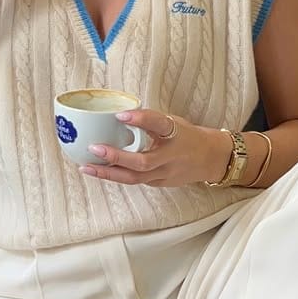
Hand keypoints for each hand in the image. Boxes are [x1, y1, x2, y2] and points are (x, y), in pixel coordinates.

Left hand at [79, 109, 230, 187]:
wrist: (211, 159)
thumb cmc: (187, 136)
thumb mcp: (174, 122)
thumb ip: (150, 121)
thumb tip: (117, 115)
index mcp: (177, 134)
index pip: (159, 124)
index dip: (141, 119)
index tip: (121, 115)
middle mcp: (171, 156)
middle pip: (142, 162)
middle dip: (116, 157)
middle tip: (94, 148)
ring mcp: (165, 173)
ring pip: (135, 178)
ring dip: (108, 173)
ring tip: (86, 167)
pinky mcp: (159, 183)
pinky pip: (135, 181)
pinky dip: (116, 176)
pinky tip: (98, 171)